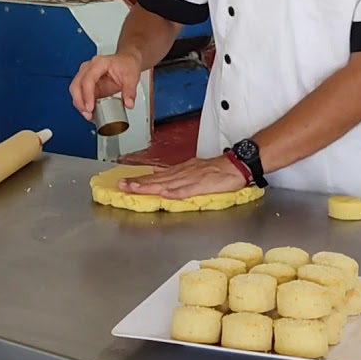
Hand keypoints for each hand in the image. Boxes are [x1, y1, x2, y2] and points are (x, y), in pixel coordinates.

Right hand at [69, 52, 141, 120]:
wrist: (126, 61)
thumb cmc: (126, 64)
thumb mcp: (132, 77)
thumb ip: (130, 91)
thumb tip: (128, 104)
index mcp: (99, 63)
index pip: (87, 79)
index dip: (87, 95)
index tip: (90, 107)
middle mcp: (88, 68)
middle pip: (76, 85)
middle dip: (80, 102)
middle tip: (88, 114)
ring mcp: (86, 76)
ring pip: (75, 91)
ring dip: (80, 105)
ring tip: (90, 116)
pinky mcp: (87, 84)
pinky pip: (81, 95)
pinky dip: (83, 105)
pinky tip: (91, 113)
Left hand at [118, 155, 247, 198]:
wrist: (238, 164)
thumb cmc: (219, 169)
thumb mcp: (194, 169)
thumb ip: (177, 175)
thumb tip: (158, 176)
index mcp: (182, 170)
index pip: (158, 176)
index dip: (141, 180)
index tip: (126, 182)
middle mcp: (184, 172)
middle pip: (158, 179)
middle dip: (139, 183)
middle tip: (122, 185)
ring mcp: (193, 178)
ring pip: (168, 183)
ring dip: (151, 186)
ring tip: (135, 189)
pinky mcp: (204, 184)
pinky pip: (188, 189)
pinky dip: (176, 192)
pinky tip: (165, 195)